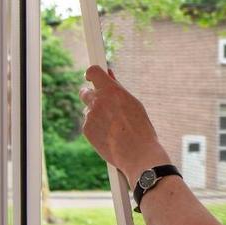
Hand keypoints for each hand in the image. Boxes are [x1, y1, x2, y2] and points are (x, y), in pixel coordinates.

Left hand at [79, 65, 169, 187]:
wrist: (137, 152)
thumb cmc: (139, 126)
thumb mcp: (132, 102)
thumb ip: (117, 89)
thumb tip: (109, 75)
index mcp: (111, 90)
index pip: (93, 72)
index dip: (91, 74)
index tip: (92, 77)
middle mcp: (98, 101)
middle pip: (85, 92)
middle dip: (90, 94)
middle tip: (101, 102)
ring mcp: (90, 116)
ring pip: (88, 110)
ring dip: (96, 113)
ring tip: (113, 126)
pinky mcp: (86, 130)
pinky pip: (88, 124)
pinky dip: (95, 127)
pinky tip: (109, 134)